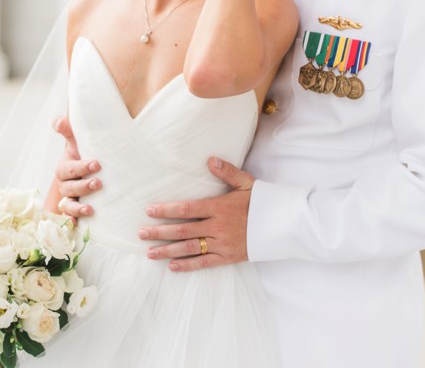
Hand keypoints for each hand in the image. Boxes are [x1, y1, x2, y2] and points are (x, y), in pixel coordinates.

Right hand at [52, 115, 102, 218]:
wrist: (93, 170)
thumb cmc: (84, 154)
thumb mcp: (76, 142)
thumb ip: (68, 130)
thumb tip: (59, 121)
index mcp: (65, 167)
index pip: (69, 168)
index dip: (81, 167)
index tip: (97, 164)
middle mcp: (65, 184)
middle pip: (68, 187)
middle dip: (83, 186)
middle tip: (99, 183)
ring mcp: (69, 198)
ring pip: (67, 204)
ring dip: (77, 207)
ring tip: (90, 208)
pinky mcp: (75, 210)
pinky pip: (69, 217)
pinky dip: (70, 221)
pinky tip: (76, 225)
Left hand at [139, 158, 253, 271]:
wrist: (284, 225)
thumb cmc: (262, 202)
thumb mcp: (246, 183)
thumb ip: (227, 172)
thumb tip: (210, 159)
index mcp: (219, 207)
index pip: (186, 209)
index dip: (166, 210)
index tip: (149, 211)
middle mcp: (218, 227)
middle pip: (183, 230)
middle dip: (159, 232)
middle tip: (141, 233)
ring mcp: (222, 244)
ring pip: (190, 248)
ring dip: (167, 250)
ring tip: (149, 252)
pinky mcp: (228, 257)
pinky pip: (205, 263)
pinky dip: (188, 265)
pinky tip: (172, 266)